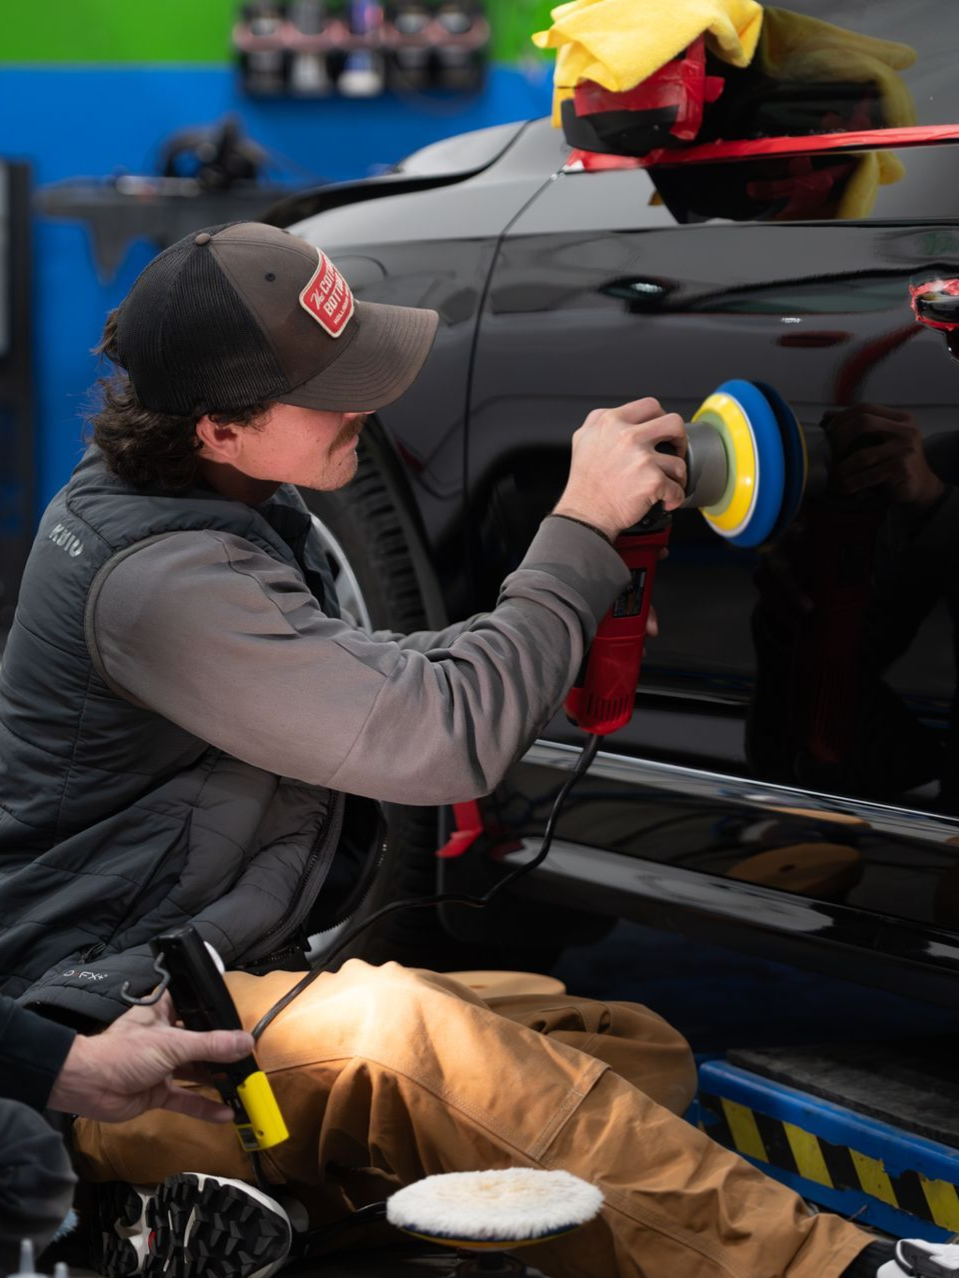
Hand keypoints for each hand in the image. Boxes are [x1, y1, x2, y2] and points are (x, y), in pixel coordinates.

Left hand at [47, 993, 254, 1123]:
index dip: (214, 1008)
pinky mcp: (158, 1091)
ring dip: (215, 1078)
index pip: (193, 1003)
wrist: (88, 1086)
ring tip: (243, 1082)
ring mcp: (162, 1064)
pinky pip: (185, 1097)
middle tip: (249, 1053)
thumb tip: (245, 1043)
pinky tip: (225, 1112)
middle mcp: (164, 1035)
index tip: (239, 1014)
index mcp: (163, 1011)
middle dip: (221, 1049)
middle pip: (199, 1039)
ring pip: (194, 1069)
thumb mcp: (173, 1044)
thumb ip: (211, 1045)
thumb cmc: (123, 1052)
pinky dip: (203, 1105)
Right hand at [554, 398, 686, 540]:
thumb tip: (621, 418)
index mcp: (610, 422)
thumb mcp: (582, 439)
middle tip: (674, 451)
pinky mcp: (652, 481)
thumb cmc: (584, 484)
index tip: (661, 432)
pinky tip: (665, 501)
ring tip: (668, 483)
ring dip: (677, 476)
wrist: (585, 514)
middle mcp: (626, 436)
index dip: (660, 418)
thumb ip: (600, 422)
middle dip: (680, 439)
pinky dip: (674, 498)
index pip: (649, 406)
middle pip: (673, 423)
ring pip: (678, 461)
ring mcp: (641, 458)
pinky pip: (677, 488)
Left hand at [824, 404, 944, 508]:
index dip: (842, 417)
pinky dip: (852, 482)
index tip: (827, 431)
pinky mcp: (902, 468)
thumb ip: (860, 427)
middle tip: (829, 451)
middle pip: (863, 422)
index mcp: (900, 418)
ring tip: (835, 476)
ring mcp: (905, 448)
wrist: (920, 486)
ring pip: (862, 455)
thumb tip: (827, 415)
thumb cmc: (893, 462)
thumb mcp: (879, 440)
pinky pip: (868, 474)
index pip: (865, 408)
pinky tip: (845, 487)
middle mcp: (905, 429)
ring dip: (843, 468)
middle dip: (840, 436)